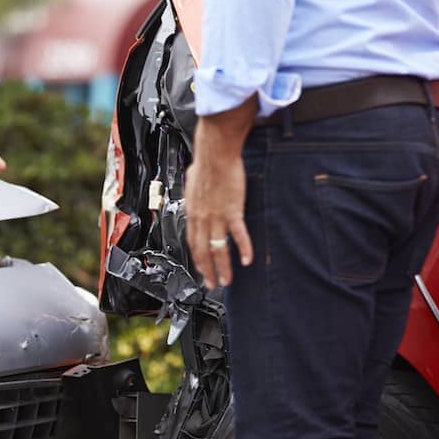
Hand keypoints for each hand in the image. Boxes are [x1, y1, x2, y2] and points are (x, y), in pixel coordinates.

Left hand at [184, 118, 254, 288]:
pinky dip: (243, 249)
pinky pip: (237, 235)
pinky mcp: (232, 211)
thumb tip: (195, 188)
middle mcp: (202, 218)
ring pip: (217, 249)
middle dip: (206, 271)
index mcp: (193, 212)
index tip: (200, 268)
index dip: (196, 258)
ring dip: (222, 267)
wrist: (215, 154)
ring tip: (226, 280)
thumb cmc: (206, 163)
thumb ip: (195, 191)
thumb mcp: (193, 181)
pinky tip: (246, 260)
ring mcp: (216, 217)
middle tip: (211, 284)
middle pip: (202, 251)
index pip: (192, 241)